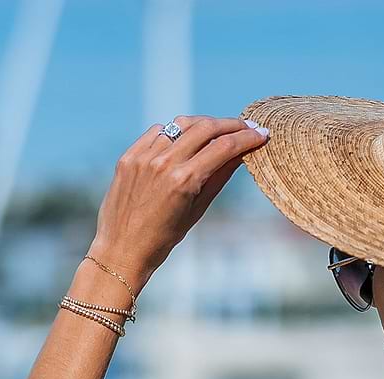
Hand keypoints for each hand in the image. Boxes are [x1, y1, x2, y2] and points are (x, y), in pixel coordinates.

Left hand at [87, 114, 269, 292]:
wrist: (122, 250)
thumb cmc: (164, 239)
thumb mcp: (197, 211)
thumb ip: (217, 179)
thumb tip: (239, 155)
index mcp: (184, 181)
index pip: (224, 148)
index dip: (247, 138)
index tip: (261, 134)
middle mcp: (164, 162)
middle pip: (205, 128)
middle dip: (230, 124)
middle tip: (246, 126)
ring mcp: (144, 156)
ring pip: (181, 124)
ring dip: (204, 124)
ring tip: (218, 129)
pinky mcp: (129, 155)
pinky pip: (158, 132)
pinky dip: (176, 132)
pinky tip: (185, 139)